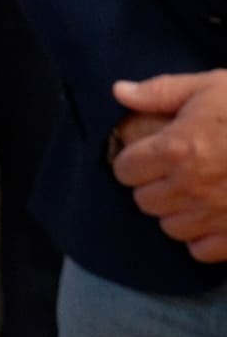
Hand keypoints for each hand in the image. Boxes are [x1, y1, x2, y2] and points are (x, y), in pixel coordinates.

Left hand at [111, 73, 226, 261]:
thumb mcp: (211, 86)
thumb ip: (162, 92)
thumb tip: (120, 91)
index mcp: (176, 150)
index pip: (124, 170)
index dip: (134, 161)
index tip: (148, 155)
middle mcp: (190, 187)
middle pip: (144, 201)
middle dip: (153, 187)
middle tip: (174, 173)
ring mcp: (215, 216)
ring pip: (170, 228)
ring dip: (177, 213)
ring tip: (196, 195)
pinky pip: (201, 250)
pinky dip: (203, 238)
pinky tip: (214, 217)